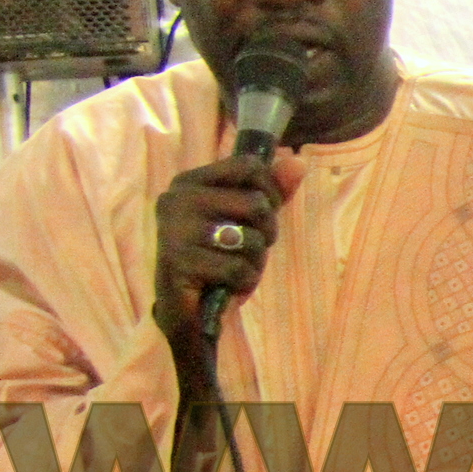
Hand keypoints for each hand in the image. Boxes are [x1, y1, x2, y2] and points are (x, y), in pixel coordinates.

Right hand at [152, 149, 305, 378]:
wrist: (187, 309)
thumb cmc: (218, 257)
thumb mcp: (248, 221)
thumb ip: (272, 191)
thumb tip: (299, 162)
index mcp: (190, 181)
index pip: (250, 166)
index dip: (271, 193)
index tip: (262, 216)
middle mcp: (177, 199)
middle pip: (257, 203)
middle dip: (266, 232)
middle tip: (247, 249)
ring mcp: (174, 230)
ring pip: (250, 237)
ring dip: (255, 260)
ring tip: (235, 267)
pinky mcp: (178, 263)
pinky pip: (237, 268)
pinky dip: (244, 282)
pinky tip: (227, 286)